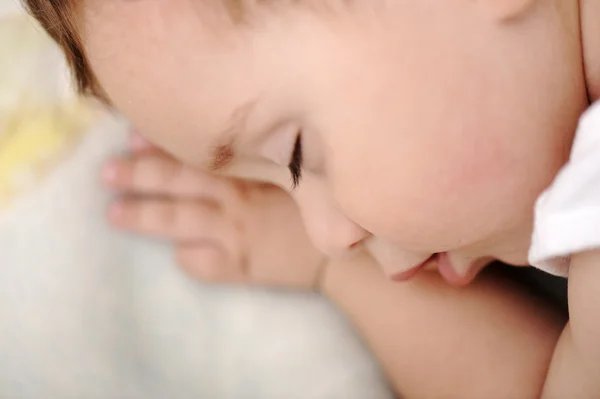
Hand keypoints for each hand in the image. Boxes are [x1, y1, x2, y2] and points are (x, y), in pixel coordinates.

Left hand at [101, 132, 325, 289]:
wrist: (345, 255)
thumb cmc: (320, 206)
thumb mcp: (296, 171)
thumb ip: (260, 158)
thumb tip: (216, 143)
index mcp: (251, 171)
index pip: (199, 153)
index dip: (162, 144)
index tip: (130, 136)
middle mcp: (237, 199)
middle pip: (178, 183)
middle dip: (139, 175)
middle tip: (106, 173)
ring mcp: (235, 236)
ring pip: (178, 223)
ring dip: (143, 216)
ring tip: (114, 213)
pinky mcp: (240, 268)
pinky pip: (201, 264)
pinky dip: (186, 257)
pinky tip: (178, 254)